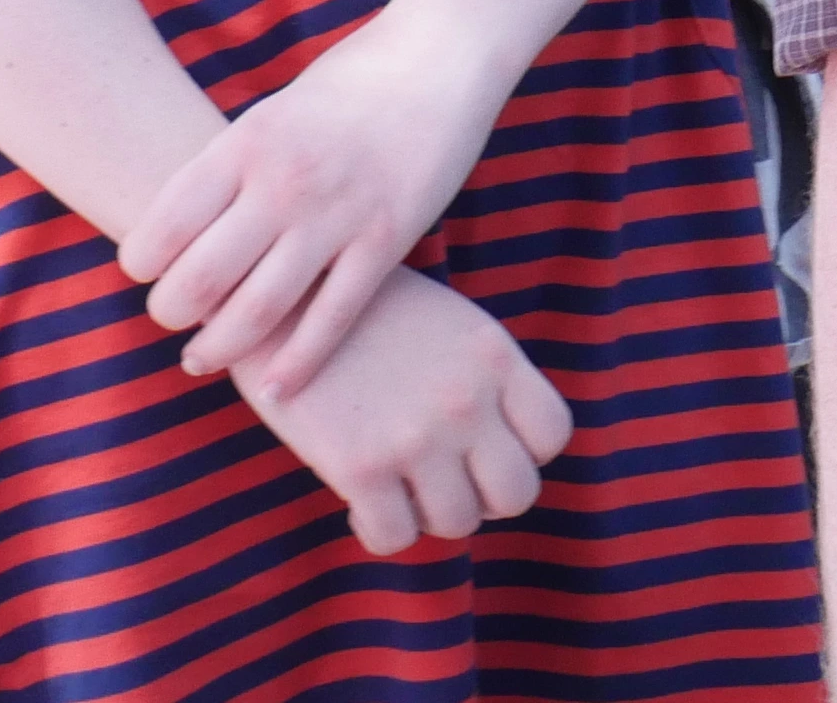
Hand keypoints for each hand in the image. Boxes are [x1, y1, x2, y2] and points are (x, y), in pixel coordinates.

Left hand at [124, 28, 503, 388]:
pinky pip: (332, 318)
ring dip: (218, 348)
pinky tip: (276, 388)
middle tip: (172, 319)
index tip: (146, 274)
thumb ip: (233, 167)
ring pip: (257, 312)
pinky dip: (297, 363)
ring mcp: (337, 213)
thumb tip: (183, 230)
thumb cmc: (353, 80)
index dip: (140, 265)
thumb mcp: (276, 110)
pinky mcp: (388, 238)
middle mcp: (284, 181)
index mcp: (247, 142)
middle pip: (198, 280)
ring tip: (202, 358)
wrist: (443, 52)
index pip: (163, 227)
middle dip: (170, 315)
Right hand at [235, 267, 571, 556]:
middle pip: (517, 494)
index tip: (485, 447)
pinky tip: (361, 503)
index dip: (524, 453)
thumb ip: (485, 380)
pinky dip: (380, 530)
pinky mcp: (361, 468)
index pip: (553, 435)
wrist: (283, 299)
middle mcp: (467, 400)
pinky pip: (394, 537)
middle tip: (445, 480)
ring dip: (429, 515)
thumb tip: (498, 448)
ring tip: (400, 488)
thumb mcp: (450, 326)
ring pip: (457, 523)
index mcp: (495, 356)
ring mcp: (417, 437)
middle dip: (484, 497)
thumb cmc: (367, 312)